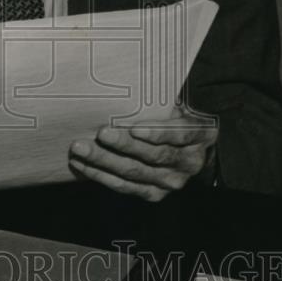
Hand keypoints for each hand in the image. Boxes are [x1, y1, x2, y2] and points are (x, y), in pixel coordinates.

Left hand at [68, 106, 217, 201]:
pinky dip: (101, 175)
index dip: (157, 133)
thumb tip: (130, 86)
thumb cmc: (177, 117)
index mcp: (200, 135)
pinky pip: (125, 186)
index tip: (134, 128)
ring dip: (104, 161)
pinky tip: (82, 165)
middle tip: (99, 133)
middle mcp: (189, 162)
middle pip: (153, 155)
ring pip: (135, 172)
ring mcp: (172, 181)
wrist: (189, 150)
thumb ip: (162, 100)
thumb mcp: (177, 104)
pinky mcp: (154, 193)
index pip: (180, 134)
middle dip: (123, 145)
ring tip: (81, 149)